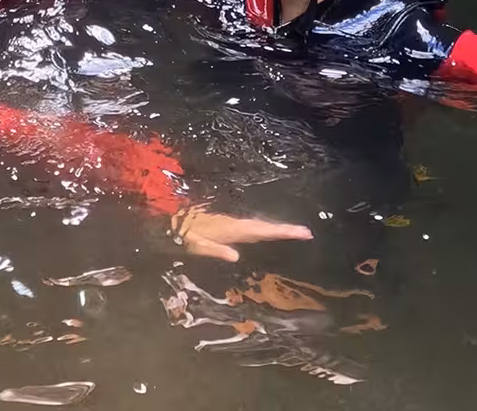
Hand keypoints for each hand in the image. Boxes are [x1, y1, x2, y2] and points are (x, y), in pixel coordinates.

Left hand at [172, 207, 313, 261]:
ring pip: (258, 226)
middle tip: (306, 232)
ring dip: (276, 228)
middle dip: (285, 229)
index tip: (302, 231)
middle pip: (264, 227)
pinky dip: (264, 229)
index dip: (282, 231)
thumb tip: (236, 255)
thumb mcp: (196, 244)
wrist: (170, 220)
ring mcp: (232, 224)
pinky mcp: (227, 226)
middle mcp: (235, 225)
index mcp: (231, 229)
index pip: (261, 230)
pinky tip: (267, 234)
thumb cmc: (182, 234)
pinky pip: (251, 228)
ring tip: (295, 232)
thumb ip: (214, 250)